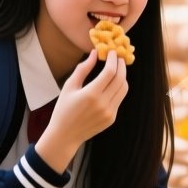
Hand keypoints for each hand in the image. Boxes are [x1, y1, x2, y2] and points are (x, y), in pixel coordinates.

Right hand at [35, 52, 128, 170]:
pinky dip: (118, 88)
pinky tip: (112, 83)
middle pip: (120, 79)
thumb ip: (83, 69)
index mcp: (91, 94)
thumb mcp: (69, 87)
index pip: (110, 72)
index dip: (113, 59)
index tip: (112, 51)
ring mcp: (109, 112)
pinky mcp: (111, 118)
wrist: (65, 136)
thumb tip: (94, 53)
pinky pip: (119, 99)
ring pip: (123, 89)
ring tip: (117, 68)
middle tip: (118, 57)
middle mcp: (103, 104)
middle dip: (121, 65)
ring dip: (122, 76)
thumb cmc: (63, 109)